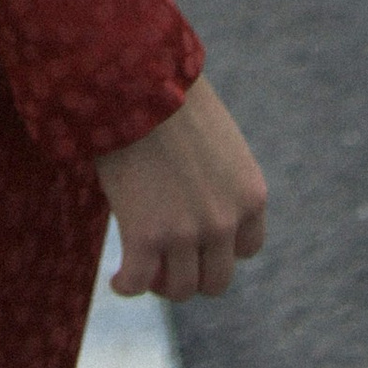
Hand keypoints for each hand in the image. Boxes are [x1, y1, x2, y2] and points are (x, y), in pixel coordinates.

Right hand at [94, 72, 267, 300]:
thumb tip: (198, 204)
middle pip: (216, 280)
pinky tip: (117, 280)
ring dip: (160, 282)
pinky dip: (127, 285)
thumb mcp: (218, 142)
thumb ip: (219, 180)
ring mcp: (186, 233)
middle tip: (166, 260)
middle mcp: (225, 221)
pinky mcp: (145, 236)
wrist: (138, 78)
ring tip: (141, 267)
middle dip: (192, 273)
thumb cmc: (171, 96)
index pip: (248, 248)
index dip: (221, 247)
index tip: (198, 239)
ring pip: (179, 289)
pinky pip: (137, 283)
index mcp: (250, 195)